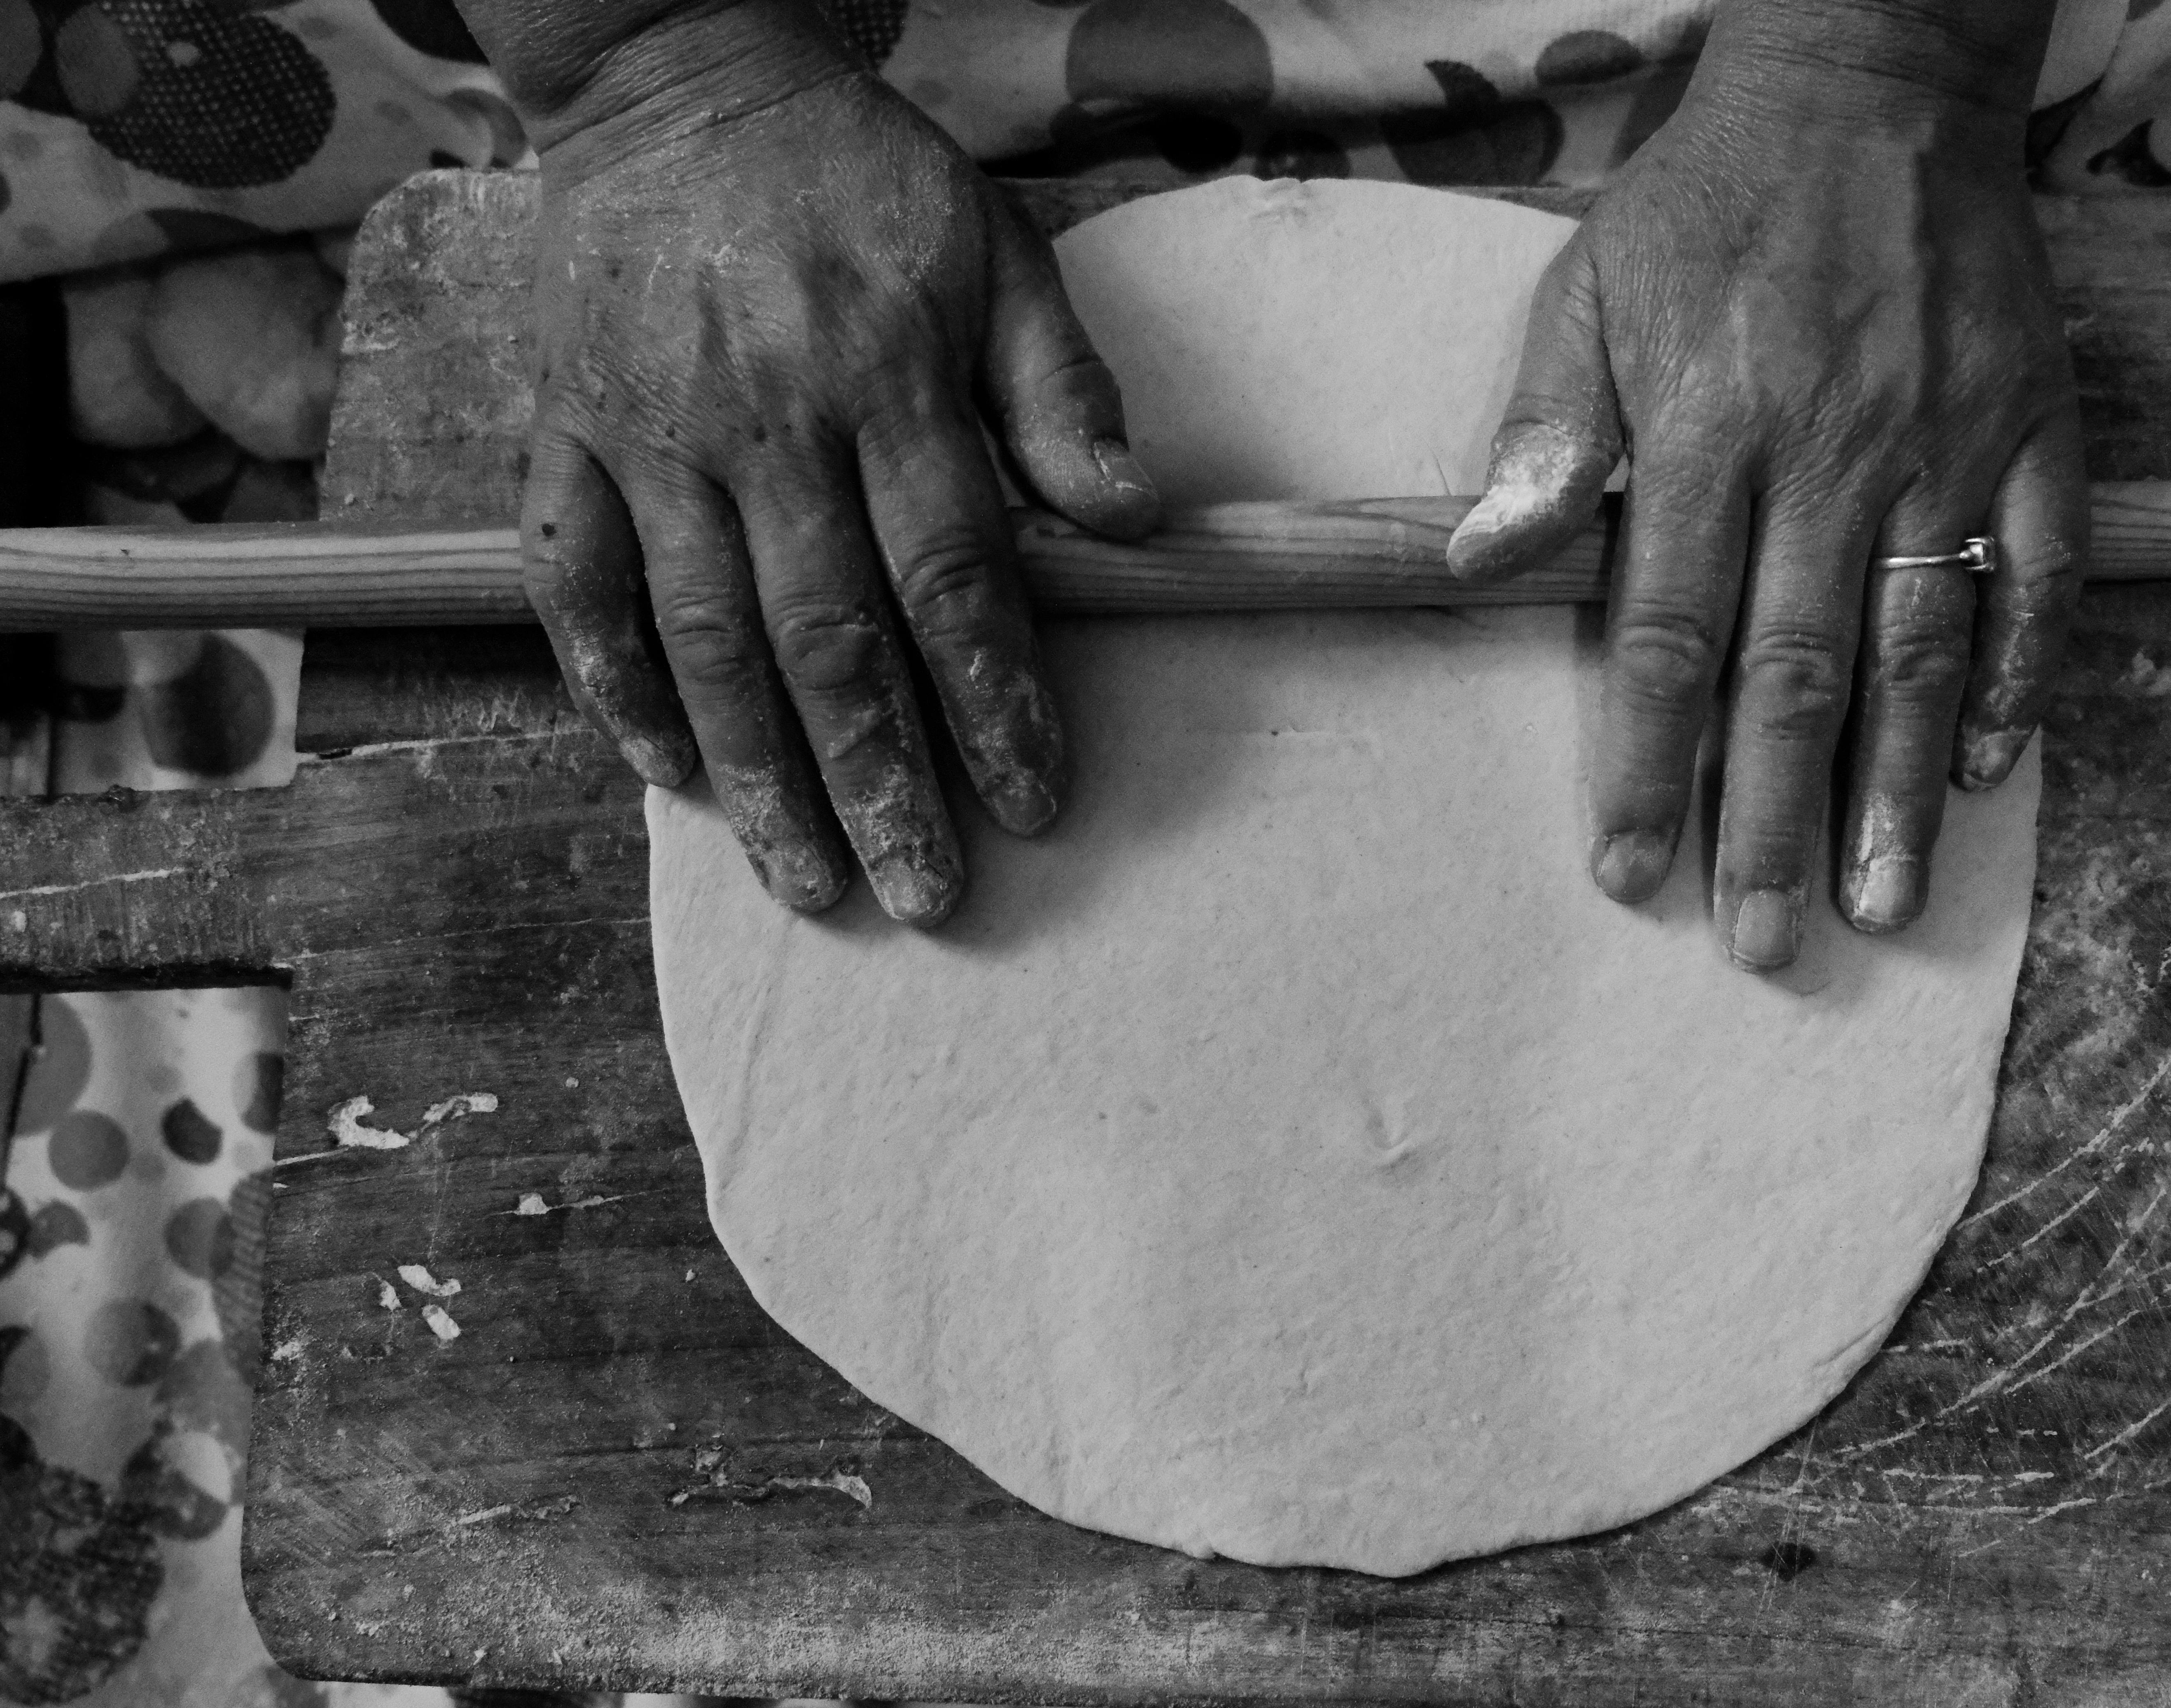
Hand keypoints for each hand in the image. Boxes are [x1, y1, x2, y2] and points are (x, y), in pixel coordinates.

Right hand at [510, 16, 1156, 920]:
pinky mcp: (563, 432)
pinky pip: (574, 584)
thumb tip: (1131, 523)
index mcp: (886, 375)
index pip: (954, 574)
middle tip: (923, 893)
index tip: (1032, 800)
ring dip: (759, 773)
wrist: (675, 81)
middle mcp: (763, 420)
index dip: (997, 700)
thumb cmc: (857, 178)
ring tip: (809, 880)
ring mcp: (648, 433)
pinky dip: (613, 686)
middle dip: (881, 780)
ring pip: (701, 635)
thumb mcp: (995, 247)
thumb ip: (1062, 389)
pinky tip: (671, 777)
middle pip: (827, 636)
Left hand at [1448, 1, 2082, 970]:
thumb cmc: (1710, 206)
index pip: (1665, 637)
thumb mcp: (1588, 289)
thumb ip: (1545, 435)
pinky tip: (1989, 773)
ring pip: (1921, 648)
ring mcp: (1949, 448)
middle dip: (1774, 819)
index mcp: (1711, 433)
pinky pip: (2038, 576)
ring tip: (1883, 902)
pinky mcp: (2036, 427)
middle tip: (1767, 942)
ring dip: (1899, 789)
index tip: (1631, 873)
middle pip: (1796, 673)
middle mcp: (1835, 457)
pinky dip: (2019, 678)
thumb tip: (1480, 564)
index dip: (1645, 763)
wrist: (1874, 90)